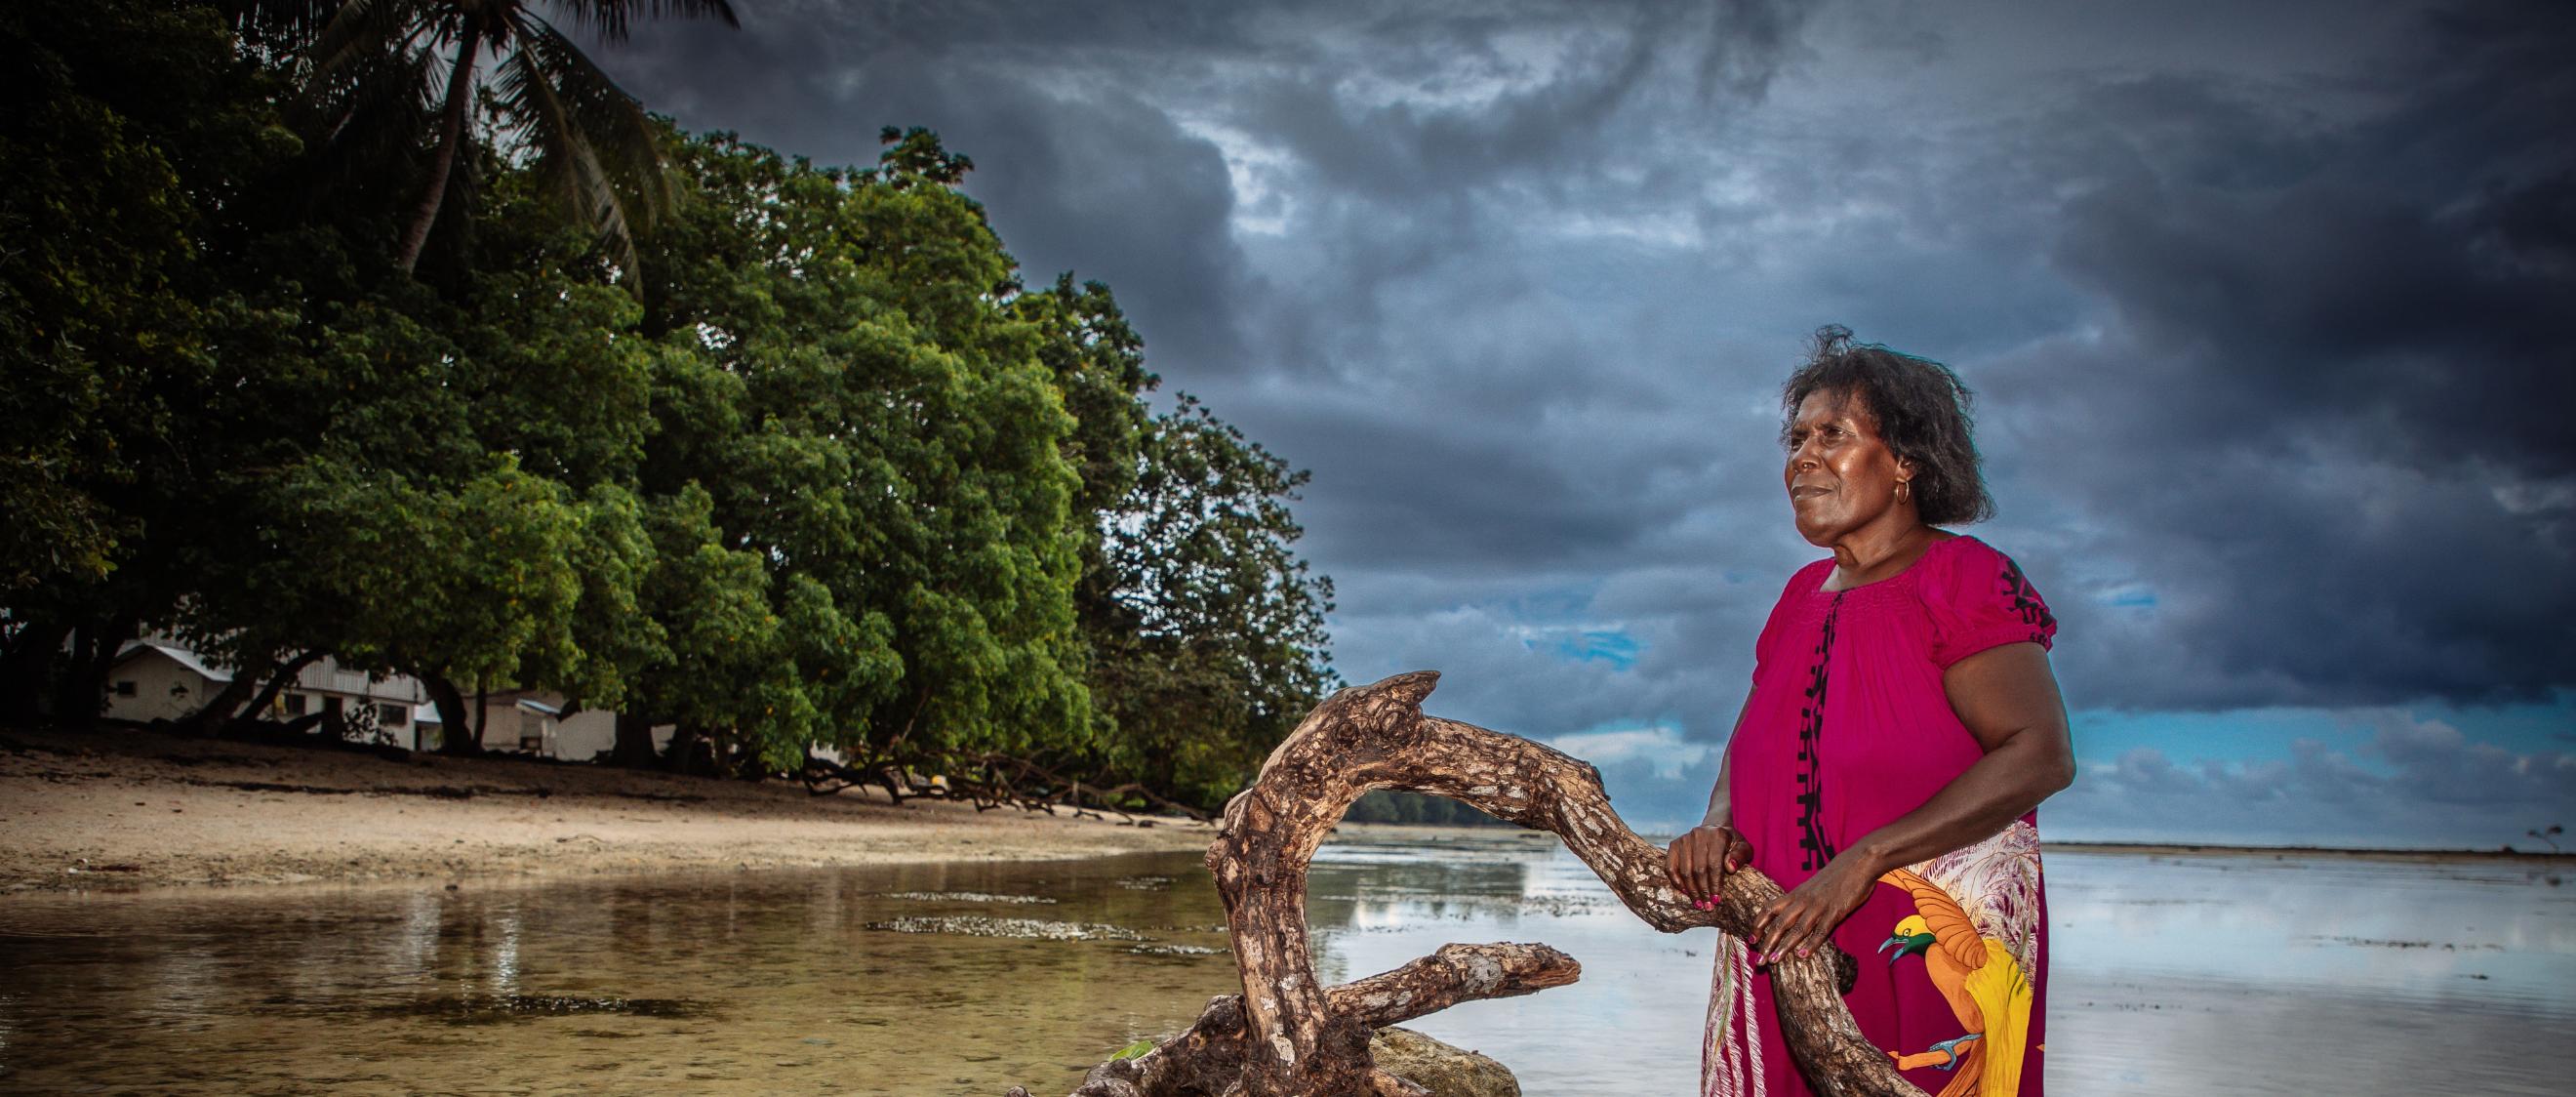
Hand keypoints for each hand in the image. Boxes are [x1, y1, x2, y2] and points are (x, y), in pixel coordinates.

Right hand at [1664, 822, 1751, 904]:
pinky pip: (1670, 866)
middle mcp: (1698, 834)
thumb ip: (1740, 856)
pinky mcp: (1674, 844)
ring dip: (1691, 890)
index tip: (1717, 899)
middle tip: (1708, 905)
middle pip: (1698, 869)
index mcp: (1718, 835)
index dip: (1715, 884)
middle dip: (1703, 891)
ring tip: (1698, 903)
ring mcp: (1684, 839)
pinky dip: (1676, 881)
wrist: (1715, 830)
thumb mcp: (1743, 848)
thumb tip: (1730, 867)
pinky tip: (1685, 892)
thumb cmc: (1731, 844)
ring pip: (1684, 870)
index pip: (1714, 864)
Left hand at [1750, 850, 1878, 964]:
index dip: (1758, 924)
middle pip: (1780, 923)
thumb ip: (1799, 901)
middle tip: (1759, 960)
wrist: (1857, 862)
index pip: (1770, 909)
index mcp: (1795, 894)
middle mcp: (1803, 901)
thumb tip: (1787, 917)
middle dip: (1768, 942)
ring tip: (1774, 960)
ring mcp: (1819, 907)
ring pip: (1797, 929)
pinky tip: (1803, 955)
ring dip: (1784, 946)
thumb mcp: (1810, 887)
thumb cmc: (1833, 877)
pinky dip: (1811, 944)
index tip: (1751, 939)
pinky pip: (1821, 930)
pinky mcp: (1836, 912)